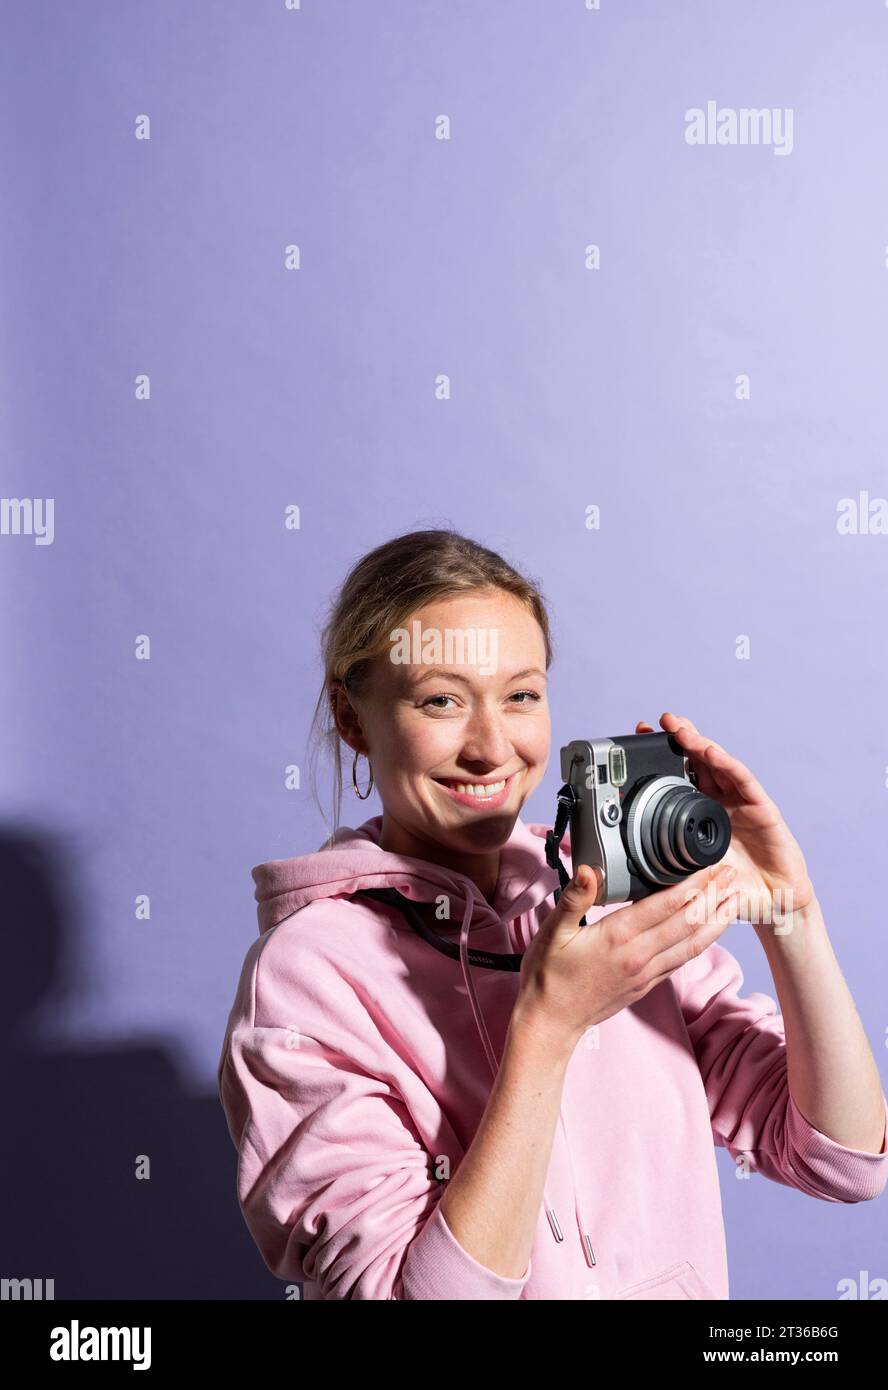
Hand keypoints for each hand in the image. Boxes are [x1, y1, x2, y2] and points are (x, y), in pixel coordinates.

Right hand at [514, 859, 741, 1047]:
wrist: (550, 1022)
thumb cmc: (547, 976)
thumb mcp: (552, 933)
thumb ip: (573, 899)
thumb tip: (588, 870)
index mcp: (618, 937)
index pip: (665, 905)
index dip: (693, 885)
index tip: (711, 867)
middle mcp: (639, 955)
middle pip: (686, 922)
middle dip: (713, 897)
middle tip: (732, 874)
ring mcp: (646, 973)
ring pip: (692, 945)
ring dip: (716, 921)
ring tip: (735, 901)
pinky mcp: (647, 985)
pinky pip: (681, 961)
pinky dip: (701, 943)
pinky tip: (709, 932)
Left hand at [634, 712, 816, 927]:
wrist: (771, 904)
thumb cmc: (730, 888)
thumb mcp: (688, 878)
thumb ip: (663, 869)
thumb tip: (624, 873)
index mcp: (699, 813)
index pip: (679, 776)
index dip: (662, 756)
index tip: (639, 737)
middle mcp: (720, 801)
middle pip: (698, 761)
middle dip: (680, 738)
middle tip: (660, 721)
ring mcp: (741, 802)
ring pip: (718, 764)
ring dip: (699, 743)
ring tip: (681, 729)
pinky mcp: (763, 809)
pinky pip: (743, 781)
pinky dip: (726, 764)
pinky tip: (710, 751)